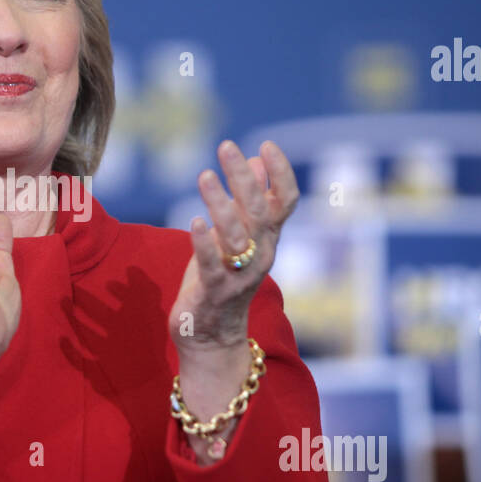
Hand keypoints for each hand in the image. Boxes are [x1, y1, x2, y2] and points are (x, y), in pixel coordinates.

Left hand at [169, 139, 299, 354]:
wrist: (211, 337)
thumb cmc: (221, 278)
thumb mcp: (237, 235)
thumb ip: (249, 200)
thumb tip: (256, 158)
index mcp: (267, 238)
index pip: (285, 201)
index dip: (280, 172)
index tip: (266, 144)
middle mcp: (260, 255)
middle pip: (260, 211)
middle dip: (245, 177)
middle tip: (226, 146)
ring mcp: (239, 275)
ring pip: (238, 236)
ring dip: (222, 204)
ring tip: (205, 175)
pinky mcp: (214, 292)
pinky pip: (213, 266)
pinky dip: (205, 243)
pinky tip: (195, 221)